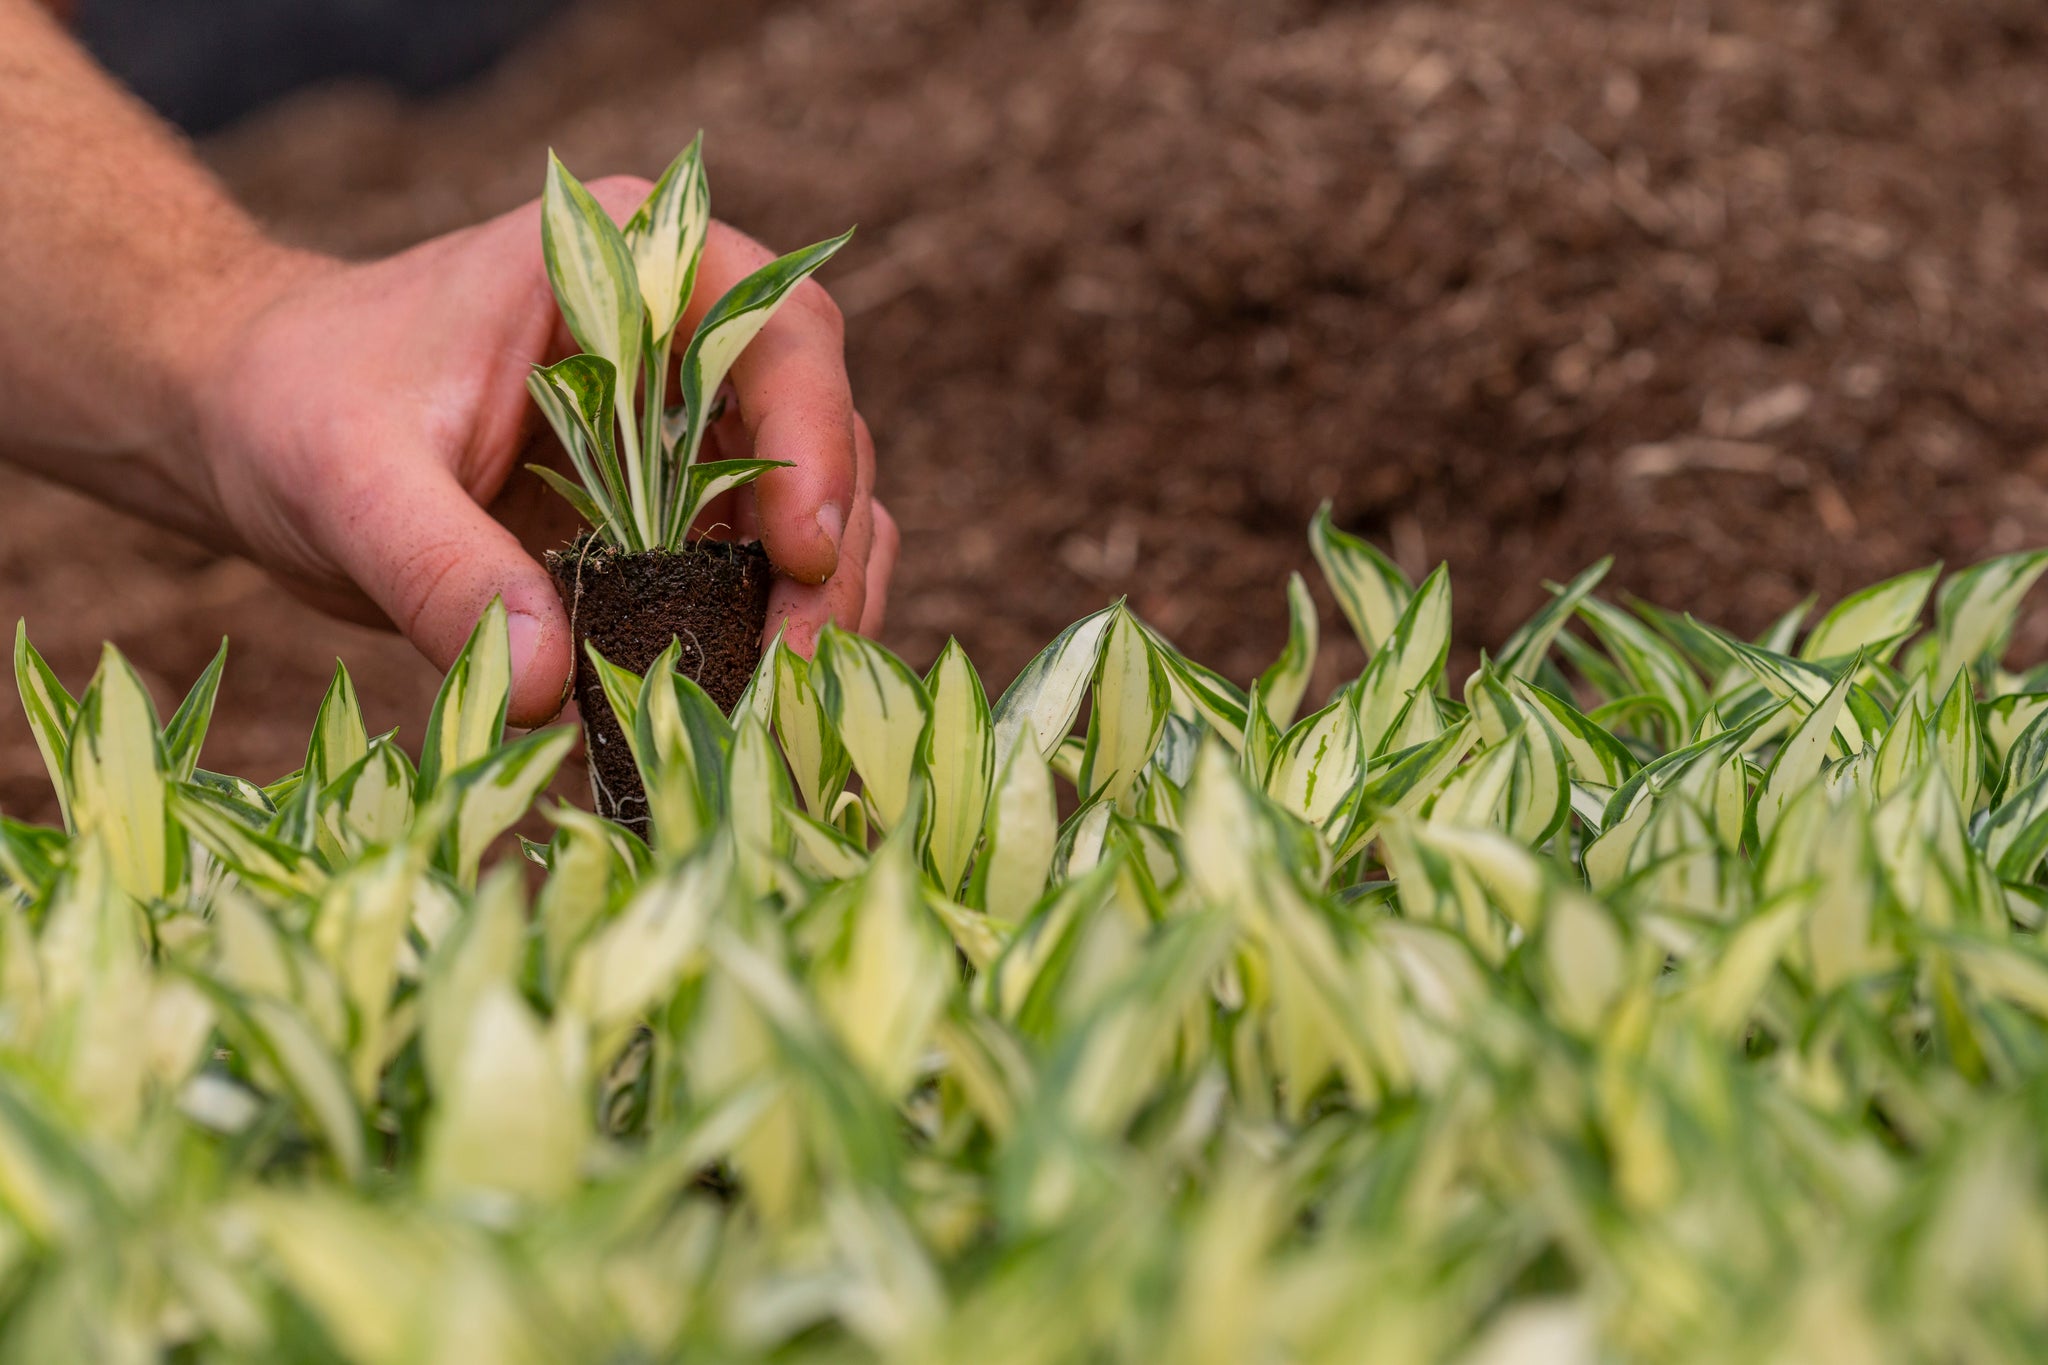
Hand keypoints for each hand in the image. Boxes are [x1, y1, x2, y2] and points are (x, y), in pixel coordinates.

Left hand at [181, 177, 896, 725]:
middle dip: (826, 553)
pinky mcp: (673, 505)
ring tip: (772, 701)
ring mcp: (688, 422)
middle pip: (823, 432)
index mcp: (625, 266)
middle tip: (791, 667)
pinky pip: (757, 566)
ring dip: (812, 604)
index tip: (799, 550)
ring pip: (813, 505)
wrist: (246, 422)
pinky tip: (733, 703)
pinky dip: (762, 631)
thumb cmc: (294, 405)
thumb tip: (551, 689)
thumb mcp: (353, 480)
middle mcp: (683, 332)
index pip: (778, 333)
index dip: (814, 439)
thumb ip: (445, 571)